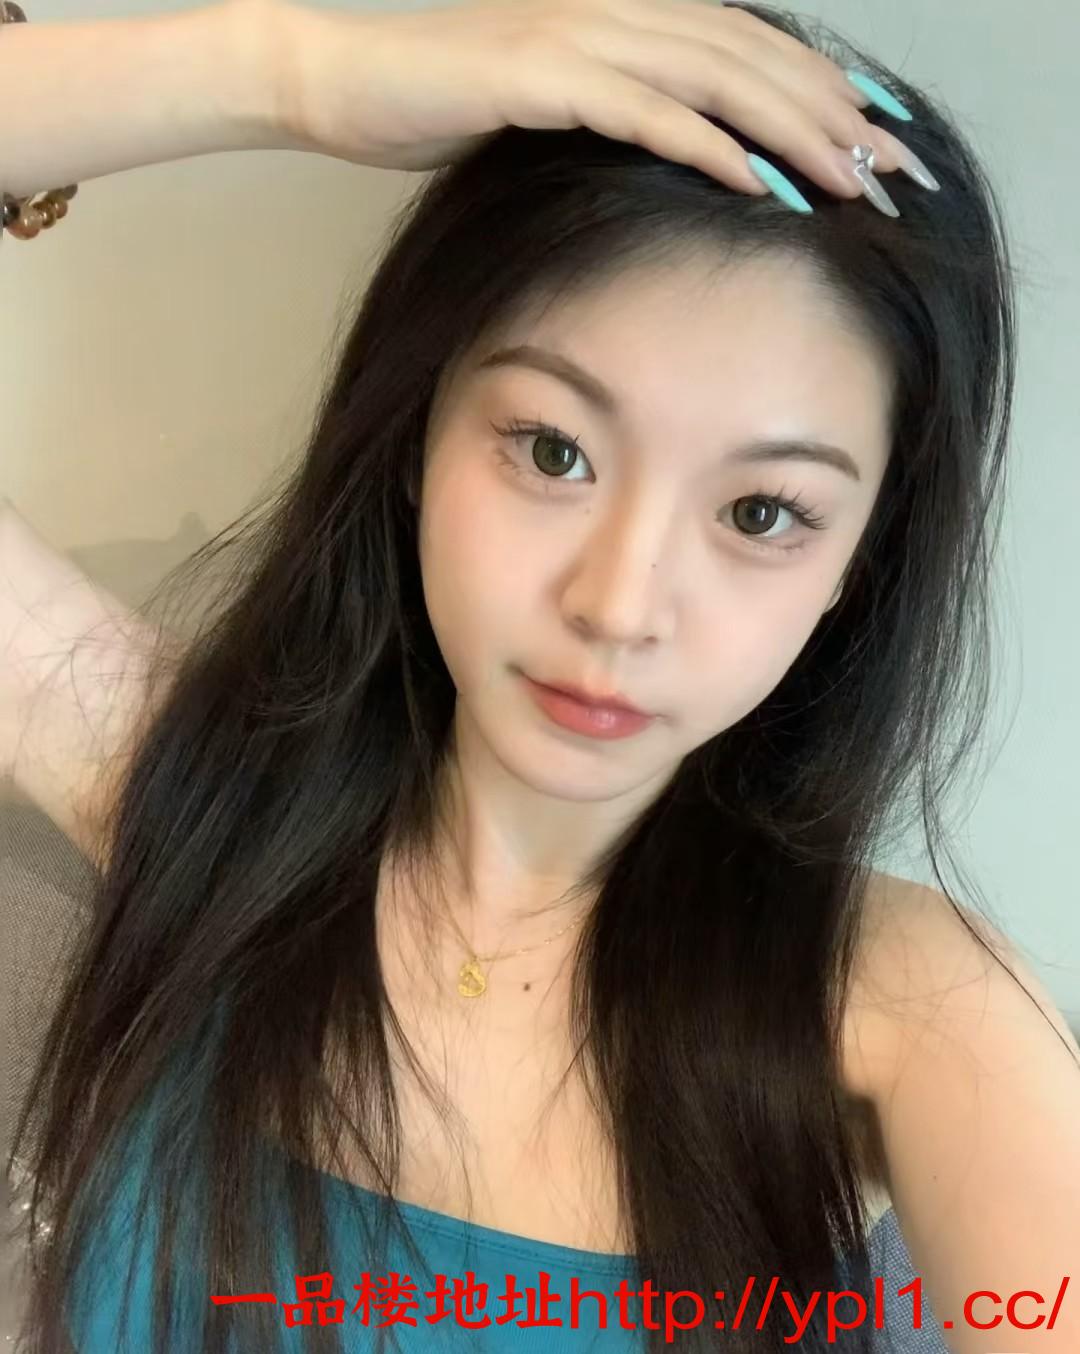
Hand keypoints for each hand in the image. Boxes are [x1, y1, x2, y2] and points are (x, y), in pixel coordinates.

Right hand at [265, 0, 910, 198]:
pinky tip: (762, 184)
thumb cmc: (439, 102)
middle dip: (835, 113)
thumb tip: (676, 155)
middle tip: (897, 169)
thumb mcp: (545, 106)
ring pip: (718, 79)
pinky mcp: (541, 79)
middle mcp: (617, 15)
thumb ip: (613, 114)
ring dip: (793, 131)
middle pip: (756, 57)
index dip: (823, 88)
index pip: (750, 48)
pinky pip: (647, 113)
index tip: (880, 139)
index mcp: (625, 19)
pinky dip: (711, 148)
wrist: (346, 80)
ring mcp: (581, 41)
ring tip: (853, 182)